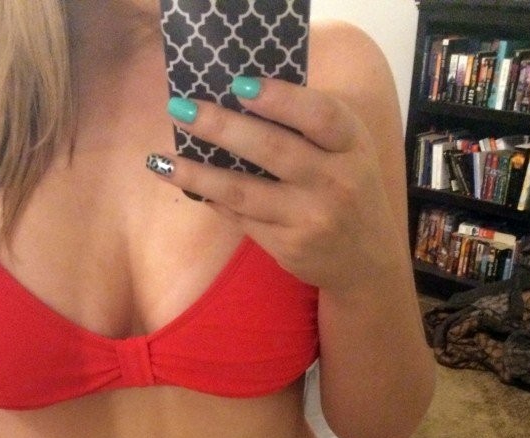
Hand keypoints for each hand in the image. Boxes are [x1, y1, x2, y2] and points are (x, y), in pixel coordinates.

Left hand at [148, 76, 397, 294]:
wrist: (367, 260)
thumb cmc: (349, 189)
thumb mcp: (347, 151)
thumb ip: (309, 127)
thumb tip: (239, 98)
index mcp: (351, 146)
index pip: (318, 116)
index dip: (279, 99)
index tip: (238, 84)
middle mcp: (334, 182)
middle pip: (273, 150)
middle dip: (221, 127)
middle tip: (180, 110)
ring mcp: (310, 218)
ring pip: (245, 192)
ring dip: (198, 175)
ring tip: (161, 160)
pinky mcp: (289, 246)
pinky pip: (242, 218)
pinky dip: (213, 200)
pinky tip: (189, 186)